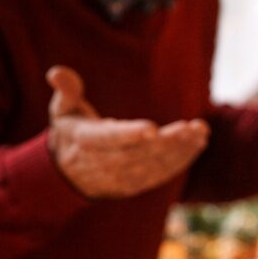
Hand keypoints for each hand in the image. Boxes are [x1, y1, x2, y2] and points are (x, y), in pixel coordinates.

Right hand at [47, 66, 209, 199]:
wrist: (68, 173)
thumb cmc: (71, 131)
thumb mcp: (63, 110)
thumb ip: (67, 91)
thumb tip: (57, 73)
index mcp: (85, 141)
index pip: (108, 139)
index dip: (130, 135)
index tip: (152, 128)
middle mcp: (103, 164)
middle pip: (138, 154)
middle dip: (167, 142)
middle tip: (191, 128)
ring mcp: (120, 178)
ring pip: (153, 166)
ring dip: (180, 151)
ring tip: (200, 134)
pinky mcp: (135, 185)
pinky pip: (160, 175)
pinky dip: (181, 161)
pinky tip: (199, 145)